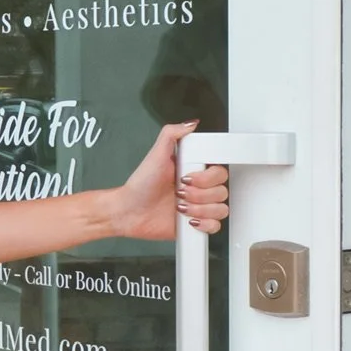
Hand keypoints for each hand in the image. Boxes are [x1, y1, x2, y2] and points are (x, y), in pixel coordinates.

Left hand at [111, 121, 228, 241]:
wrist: (129, 212)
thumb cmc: (140, 186)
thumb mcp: (155, 154)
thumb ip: (172, 134)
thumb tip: (190, 124)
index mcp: (194, 171)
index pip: (220, 172)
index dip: (207, 177)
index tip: (188, 177)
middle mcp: (199, 189)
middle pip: (222, 191)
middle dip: (199, 194)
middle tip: (180, 192)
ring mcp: (199, 207)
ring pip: (221, 209)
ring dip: (200, 209)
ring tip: (180, 206)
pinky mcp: (196, 225)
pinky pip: (216, 226)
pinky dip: (204, 224)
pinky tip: (189, 219)